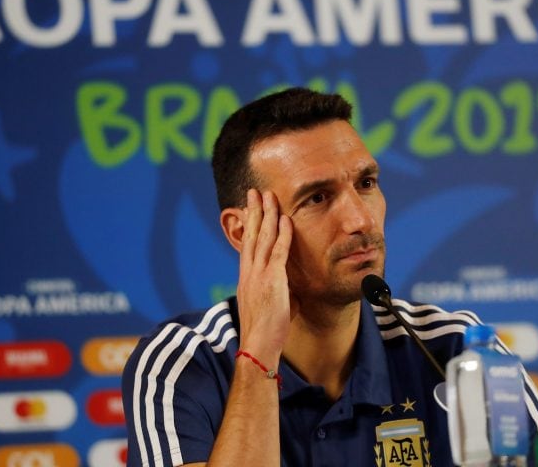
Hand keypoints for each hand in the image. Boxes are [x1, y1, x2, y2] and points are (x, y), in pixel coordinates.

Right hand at [236, 189, 293, 365]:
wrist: (257, 346)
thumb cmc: (266, 331)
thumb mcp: (271, 304)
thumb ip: (279, 290)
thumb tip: (291, 288)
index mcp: (246, 277)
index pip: (247, 244)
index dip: (249, 224)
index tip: (250, 208)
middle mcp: (249, 271)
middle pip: (250, 234)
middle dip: (254, 211)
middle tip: (255, 191)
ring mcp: (259, 274)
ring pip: (262, 237)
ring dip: (266, 214)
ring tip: (268, 195)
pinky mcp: (272, 280)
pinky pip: (278, 251)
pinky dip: (282, 233)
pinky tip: (285, 218)